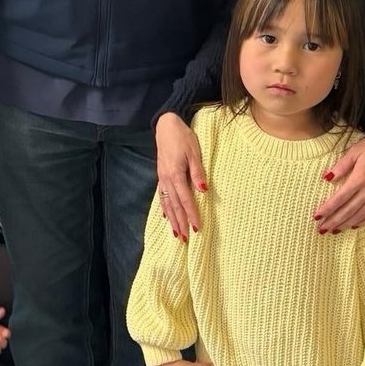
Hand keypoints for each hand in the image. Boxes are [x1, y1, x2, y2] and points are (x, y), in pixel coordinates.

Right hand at [155, 113, 205, 240]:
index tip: (197, 228)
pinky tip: (166, 216)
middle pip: (175, 205)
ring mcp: (162, 178)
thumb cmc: (182, 137)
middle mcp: (167, 179)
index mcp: (176, 174)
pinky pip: (162, 196)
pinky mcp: (161, 176)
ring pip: (167, 203)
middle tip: (186, 239)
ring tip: (176, 233)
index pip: (186, 199)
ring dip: (172, 219)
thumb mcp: (194, 152)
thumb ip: (197, 172)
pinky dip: (164, 208)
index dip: (191, 214)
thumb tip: (203, 190)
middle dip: (181, 222)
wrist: (165, 126)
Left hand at [313, 127, 364, 230]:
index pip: (340, 198)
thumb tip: (327, 177)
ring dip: (345, 224)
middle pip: (348, 210)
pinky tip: (354, 225)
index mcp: (360, 178)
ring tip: (334, 230)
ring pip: (359, 215)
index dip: (328, 208)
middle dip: (333, 221)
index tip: (317, 216)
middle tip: (321, 229)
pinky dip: (362, 222)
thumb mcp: (356, 150)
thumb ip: (341, 165)